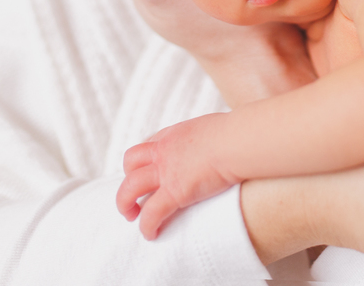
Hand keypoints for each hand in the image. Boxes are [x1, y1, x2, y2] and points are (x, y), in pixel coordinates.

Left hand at [117, 113, 236, 239]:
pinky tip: (151, 234)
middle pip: (131, 163)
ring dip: (125, 203)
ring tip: (131, 216)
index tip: (148, 172)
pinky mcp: (174, 192)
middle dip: (127, 179)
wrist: (238, 141)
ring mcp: (166, 172)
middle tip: (133, 196)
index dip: (143, 161)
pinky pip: (151, 213)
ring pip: (130, 188)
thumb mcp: (214, 128)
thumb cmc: (237, 134)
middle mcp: (164, 151)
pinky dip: (147, 225)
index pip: (147, 145)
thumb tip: (220, 142)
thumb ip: (208, 138)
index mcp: (174, 135)